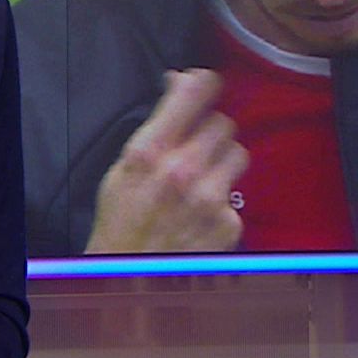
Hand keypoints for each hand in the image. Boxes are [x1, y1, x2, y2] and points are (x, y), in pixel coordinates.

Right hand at [84, 69, 247, 253]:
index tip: (205, 82)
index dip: (204, 81)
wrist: (127, 277)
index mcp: (149, 153)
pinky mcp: (228, 222)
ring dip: (222, 160)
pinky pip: (236, 193)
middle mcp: (182, 171)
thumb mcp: (121, 168)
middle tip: (196, 143)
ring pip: (237, 153)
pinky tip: (201, 211)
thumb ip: (155, 128)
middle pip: (223, 122)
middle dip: (210, 129)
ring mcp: (209, 199)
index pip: (193, 93)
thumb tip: (180, 86)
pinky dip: (222, 198)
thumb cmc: (119, 223)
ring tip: (202, 177)